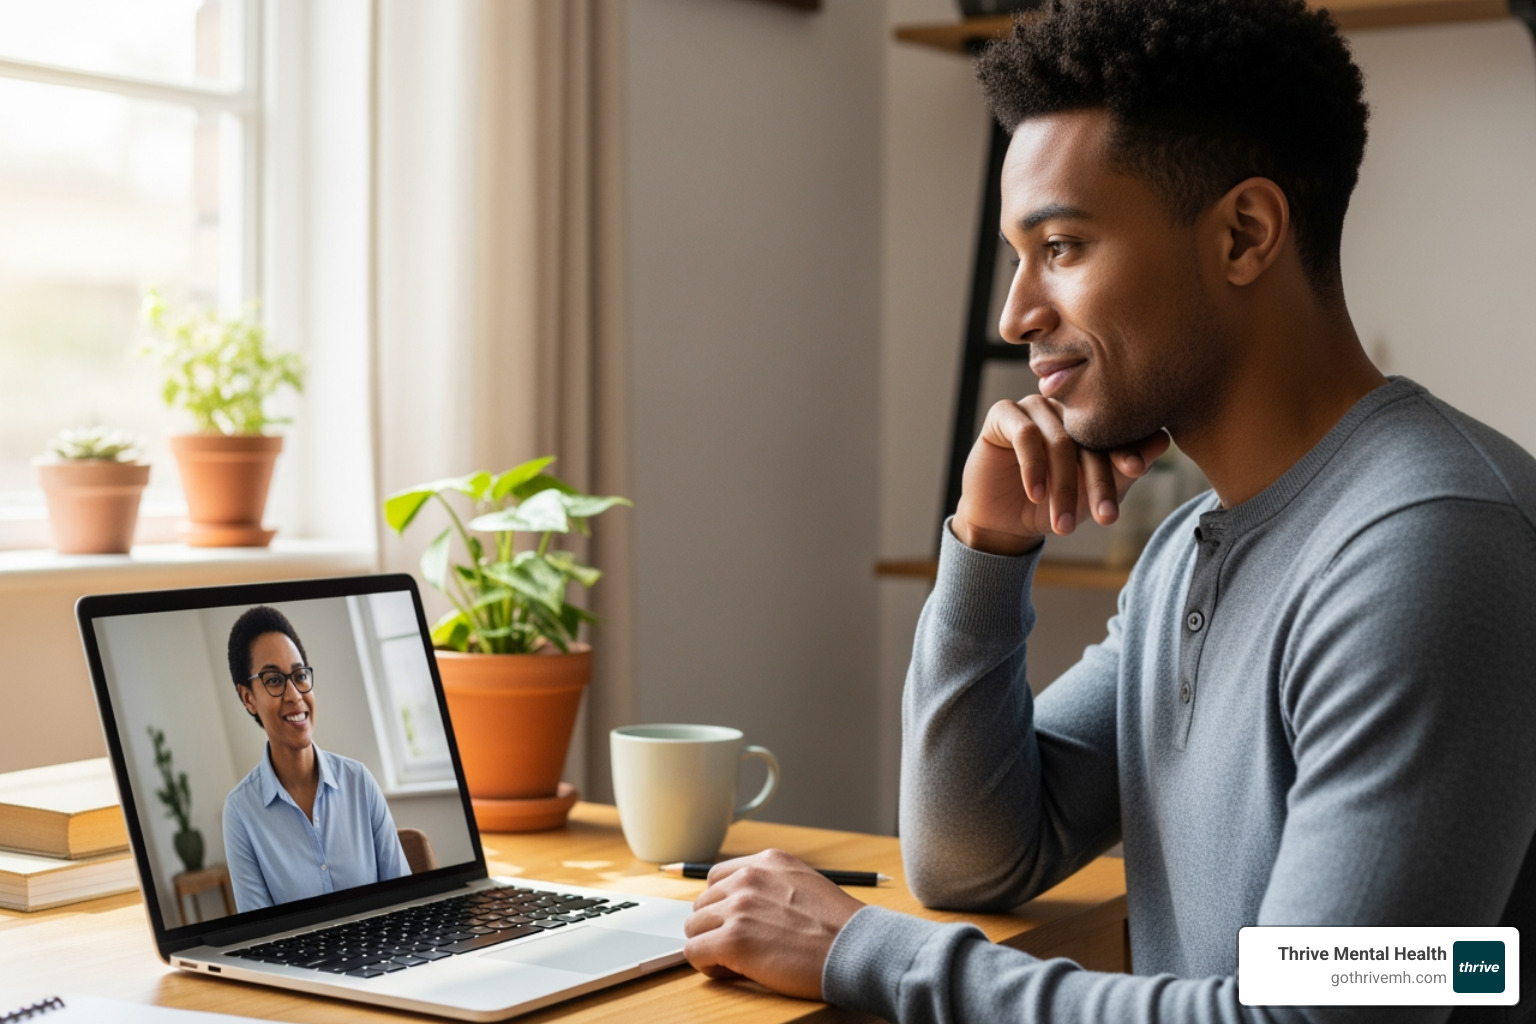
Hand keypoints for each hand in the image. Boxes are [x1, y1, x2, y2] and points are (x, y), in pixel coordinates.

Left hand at [683, 849, 864, 999]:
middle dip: (716, 927)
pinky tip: (732, 971)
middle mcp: (748, 877)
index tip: (737, 924)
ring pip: (694, 927)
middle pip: (703, 903)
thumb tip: (741, 908)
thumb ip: (771, 887)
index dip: (723, 906)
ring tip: (737, 961)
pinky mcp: (733, 940)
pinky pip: (695, 952)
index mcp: (767, 861)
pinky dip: (707, 965)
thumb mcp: (804, 884)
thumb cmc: (839, 927)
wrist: (857, 948)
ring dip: (710, 945)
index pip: (718, 878)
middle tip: (740, 948)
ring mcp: (739, 907)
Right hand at [953, 395, 1169, 555]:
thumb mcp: (1094, 494)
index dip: (1128, 448)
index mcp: (1091, 420)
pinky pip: (1025, 435)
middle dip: (1099, 481)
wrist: (1006, 522)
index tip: (1135, 471)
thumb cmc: (1054, 504)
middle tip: (1105, 517)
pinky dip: (1034, 468)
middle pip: (1090, 437)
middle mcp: (1065, 407)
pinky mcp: (1003, 414)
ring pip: (1059, 440)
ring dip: (1063, 487)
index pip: (1116, 428)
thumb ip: (1124, 469)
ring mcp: (1034, 406)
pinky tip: (1036, 494)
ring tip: (1064, 525)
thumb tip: (1162, 440)